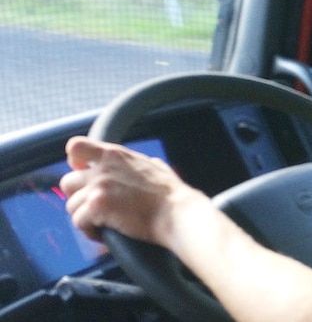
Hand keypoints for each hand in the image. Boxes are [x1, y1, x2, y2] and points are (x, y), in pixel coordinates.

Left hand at [59, 136, 205, 246]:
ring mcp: (98, 187)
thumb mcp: (156, 167)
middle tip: (94, 207)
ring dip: (85, 217)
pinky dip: (90, 231)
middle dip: (77, 196)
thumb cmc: (171, 194)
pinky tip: (104, 233)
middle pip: (67, 182)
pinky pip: (78, 222)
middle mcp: (102, 168)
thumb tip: (147, 164)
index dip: (74, 161)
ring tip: (103, 224)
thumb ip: (140, 164)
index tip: (81, 171)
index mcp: (115, 155)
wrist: (176, 213)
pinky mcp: (97, 207)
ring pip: (72, 206)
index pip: (76, 146)